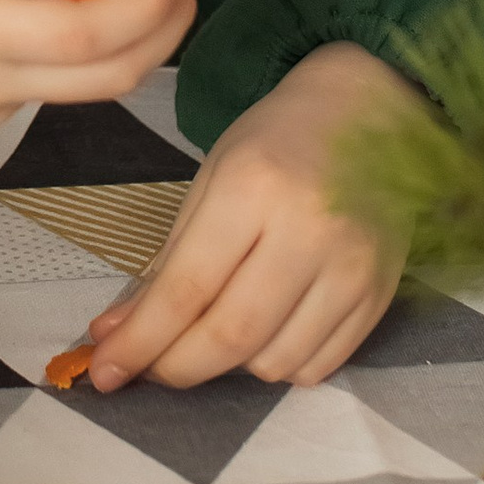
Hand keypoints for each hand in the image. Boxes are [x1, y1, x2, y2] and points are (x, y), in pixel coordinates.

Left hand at [79, 43, 418, 391]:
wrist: (367, 113)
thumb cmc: (275, 142)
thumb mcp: (210, 181)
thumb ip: (168, 263)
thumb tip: (118, 334)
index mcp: (252, 188)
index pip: (187, 288)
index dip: (140, 341)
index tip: (104, 370)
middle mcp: (308, 231)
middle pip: (231, 336)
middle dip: (175, 367)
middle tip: (144, 371)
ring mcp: (352, 267)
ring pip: (274, 363)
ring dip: (228, 366)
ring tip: (211, 332)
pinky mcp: (379, 294)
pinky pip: (317, 366)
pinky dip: (278, 365)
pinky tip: (261, 335)